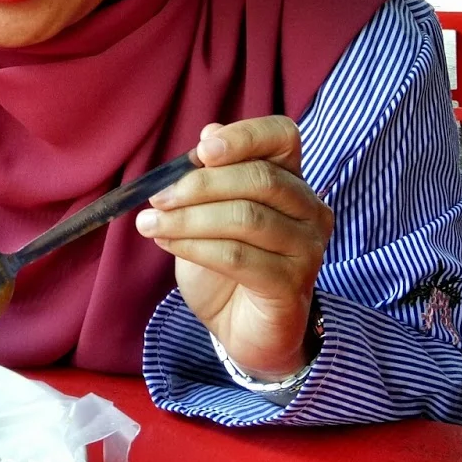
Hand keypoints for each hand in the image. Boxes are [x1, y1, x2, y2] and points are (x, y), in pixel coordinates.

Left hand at [135, 116, 332, 379]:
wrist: (239, 328)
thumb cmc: (226, 265)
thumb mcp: (210, 212)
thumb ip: (212, 175)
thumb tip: (209, 133)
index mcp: (292, 180)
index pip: (283, 137)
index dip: (244, 136)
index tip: (201, 150)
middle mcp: (310, 209)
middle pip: (260, 178)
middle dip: (201, 185)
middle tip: (157, 197)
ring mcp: (306, 248)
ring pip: (246, 218)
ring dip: (189, 218)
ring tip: (151, 224)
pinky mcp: (291, 285)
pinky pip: (238, 256)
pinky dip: (196, 247)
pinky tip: (168, 244)